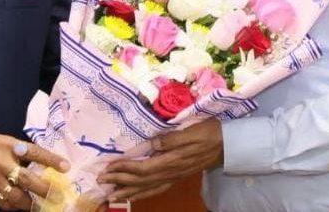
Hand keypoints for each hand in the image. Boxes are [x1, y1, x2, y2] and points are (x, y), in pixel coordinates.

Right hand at [0, 134, 69, 210]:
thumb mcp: (3, 141)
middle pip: (27, 179)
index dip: (51, 160)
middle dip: (45, 189)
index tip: (66, 167)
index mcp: (8, 146)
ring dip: (32, 203)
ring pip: (17, 197)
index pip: (34, 152)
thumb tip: (43, 162)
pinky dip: (17, 207)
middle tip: (58, 194)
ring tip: (44, 205)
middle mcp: (2, 164)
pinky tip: (25, 207)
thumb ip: (22, 151)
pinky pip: (6, 204)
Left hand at [98, 118, 222, 202]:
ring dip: (129, 192)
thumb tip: (153, 143)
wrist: (227, 145)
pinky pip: (157, 188)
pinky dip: (143, 192)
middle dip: (120, 182)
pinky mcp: (177, 176)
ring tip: (112, 196)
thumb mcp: (191, 131)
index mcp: (171, 161)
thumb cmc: (208, 133)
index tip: (109, 167)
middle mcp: (171, 172)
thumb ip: (172, 138)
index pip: (143, 169)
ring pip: (148, 188)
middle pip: (141, 181)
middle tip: (101, 182)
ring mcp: (174, 177)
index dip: (125, 169)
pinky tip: (136, 194)